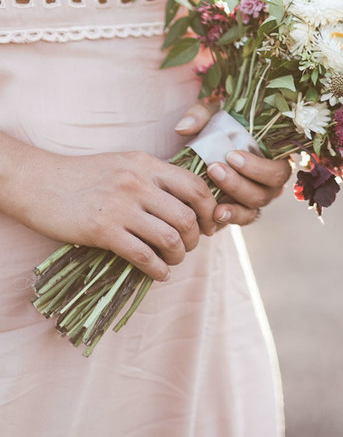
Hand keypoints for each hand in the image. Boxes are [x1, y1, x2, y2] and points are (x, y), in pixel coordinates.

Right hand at [1, 134, 218, 282]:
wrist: (39, 182)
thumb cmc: (83, 175)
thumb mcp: (123, 163)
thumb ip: (153, 177)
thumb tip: (186, 200)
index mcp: (145, 164)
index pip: (194, 185)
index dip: (209, 208)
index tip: (209, 223)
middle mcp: (137, 182)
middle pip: (187, 215)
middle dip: (196, 237)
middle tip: (190, 245)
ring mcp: (120, 206)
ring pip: (170, 237)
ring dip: (179, 255)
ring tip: (173, 260)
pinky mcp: (102, 230)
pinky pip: (143, 255)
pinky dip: (158, 269)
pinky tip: (158, 273)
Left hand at [175, 101, 291, 225]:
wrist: (205, 148)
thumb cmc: (218, 126)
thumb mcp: (211, 114)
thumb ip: (200, 114)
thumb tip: (184, 128)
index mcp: (275, 154)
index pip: (280, 166)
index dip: (260, 166)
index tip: (231, 156)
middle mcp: (272, 178)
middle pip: (269, 189)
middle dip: (242, 181)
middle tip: (215, 169)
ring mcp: (260, 195)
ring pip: (256, 205)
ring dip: (234, 198)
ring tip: (211, 193)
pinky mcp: (244, 209)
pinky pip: (244, 218)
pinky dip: (231, 216)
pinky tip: (215, 213)